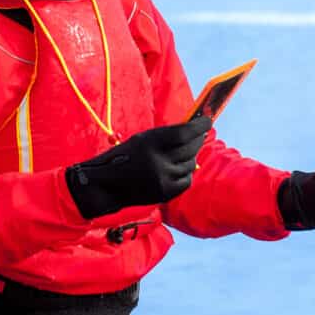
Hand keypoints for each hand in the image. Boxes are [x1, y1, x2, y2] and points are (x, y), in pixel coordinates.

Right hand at [66, 117, 210, 219]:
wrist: (106, 186)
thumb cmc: (124, 157)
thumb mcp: (141, 140)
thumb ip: (165, 136)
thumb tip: (192, 130)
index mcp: (149, 143)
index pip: (183, 133)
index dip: (199, 126)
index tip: (207, 120)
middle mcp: (158, 162)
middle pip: (190, 148)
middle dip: (199, 139)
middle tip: (201, 133)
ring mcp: (162, 179)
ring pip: (190, 164)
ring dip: (191, 156)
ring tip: (186, 151)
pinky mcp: (165, 193)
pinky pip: (186, 180)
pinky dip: (186, 172)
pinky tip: (180, 167)